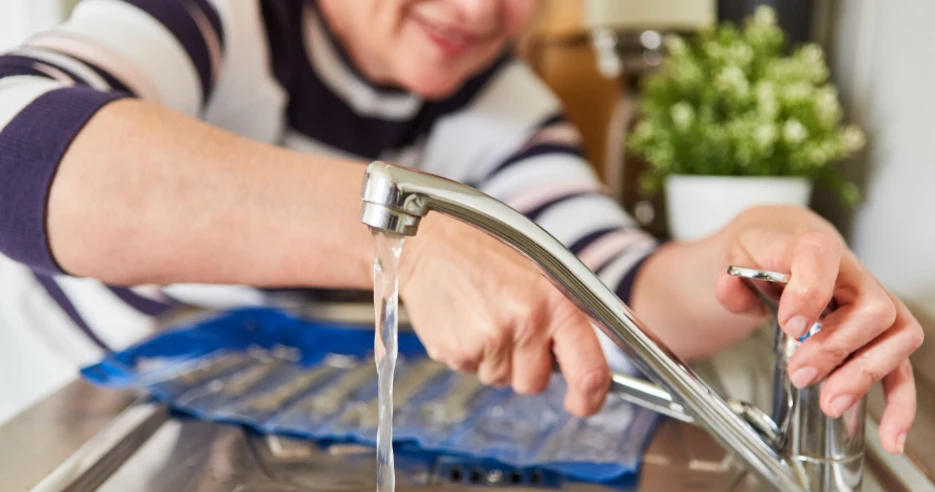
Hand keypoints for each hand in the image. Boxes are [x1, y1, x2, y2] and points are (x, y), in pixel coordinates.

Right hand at [398, 214, 609, 416]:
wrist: (431, 239)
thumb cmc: (488, 251)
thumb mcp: (542, 272)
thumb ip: (564, 317)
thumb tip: (583, 363)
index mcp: (557, 304)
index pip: (589, 372)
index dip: (588, 398)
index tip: (580, 403)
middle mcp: (526, 323)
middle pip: (534, 383)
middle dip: (525, 367)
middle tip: (510, 329)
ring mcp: (488, 340)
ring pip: (499, 379)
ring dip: (494, 358)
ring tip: (482, 317)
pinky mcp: (455, 350)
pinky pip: (469, 370)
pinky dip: (467, 353)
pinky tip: (463, 321)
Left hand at [714, 205, 922, 453]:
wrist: (785, 243)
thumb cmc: (768, 250)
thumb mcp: (739, 254)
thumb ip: (732, 278)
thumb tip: (727, 286)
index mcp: (814, 247)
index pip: (822, 259)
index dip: (810, 293)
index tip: (790, 325)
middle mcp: (853, 274)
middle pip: (871, 308)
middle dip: (835, 348)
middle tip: (799, 374)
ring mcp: (873, 304)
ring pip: (896, 336)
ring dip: (865, 375)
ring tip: (830, 402)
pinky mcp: (879, 335)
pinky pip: (901, 367)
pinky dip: (899, 403)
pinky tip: (890, 434)